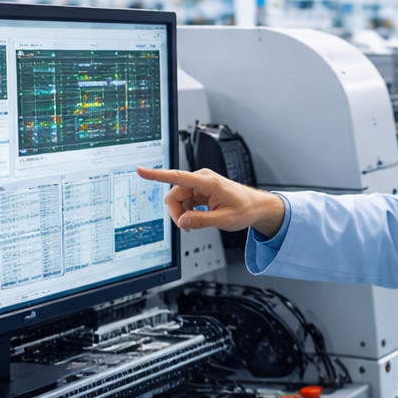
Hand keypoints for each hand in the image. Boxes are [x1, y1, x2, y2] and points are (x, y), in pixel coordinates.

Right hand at [136, 166, 285, 235]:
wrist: (256, 206)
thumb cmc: (245, 209)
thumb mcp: (224, 220)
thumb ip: (201, 221)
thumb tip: (182, 222)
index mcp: (208, 182)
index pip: (178, 177)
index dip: (157, 175)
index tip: (141, 170)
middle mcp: (202, 179)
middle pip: (174, 194)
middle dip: (176, 211)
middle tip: (185, 226)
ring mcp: (200, 184)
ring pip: (178, 198)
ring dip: (182, 212)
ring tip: (195, 223)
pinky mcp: (199, 190)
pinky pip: (184, 200)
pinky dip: (187, 211)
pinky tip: (196, 217)